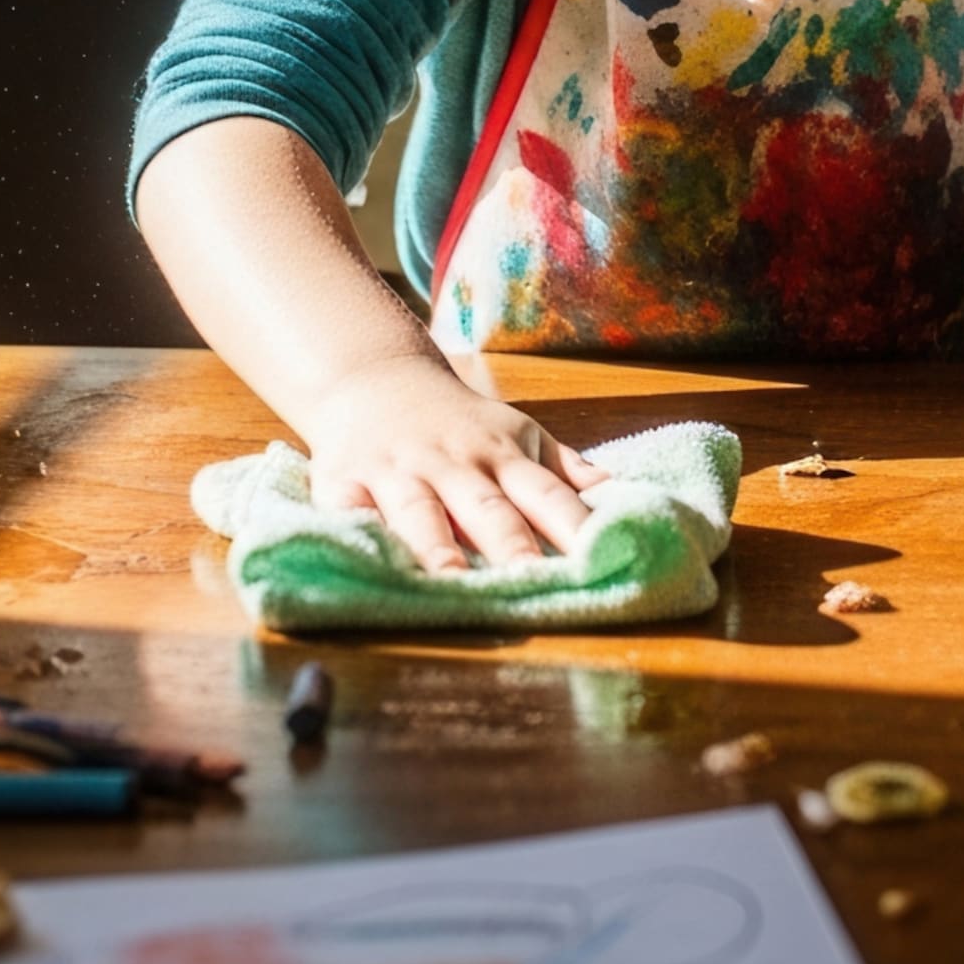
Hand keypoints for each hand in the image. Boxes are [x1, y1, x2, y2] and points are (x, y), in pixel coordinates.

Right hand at [303, 355, 607, 571]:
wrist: (375, 379)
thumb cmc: (459, 422)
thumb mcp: (517, 432)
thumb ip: (565, 470)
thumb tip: (620, 495)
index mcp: (503, 455)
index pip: (547, 494)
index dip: (574, 526)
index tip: (601, 557)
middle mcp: (455, 464)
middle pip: (488, 509)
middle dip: (512, 545)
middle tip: (535, 582)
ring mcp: (398, 473)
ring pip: (421, 515)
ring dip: (437, 548)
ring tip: (454, 583)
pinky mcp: (344, 483)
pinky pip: (350, 512)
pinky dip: (357, 534)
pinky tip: (366, 560)